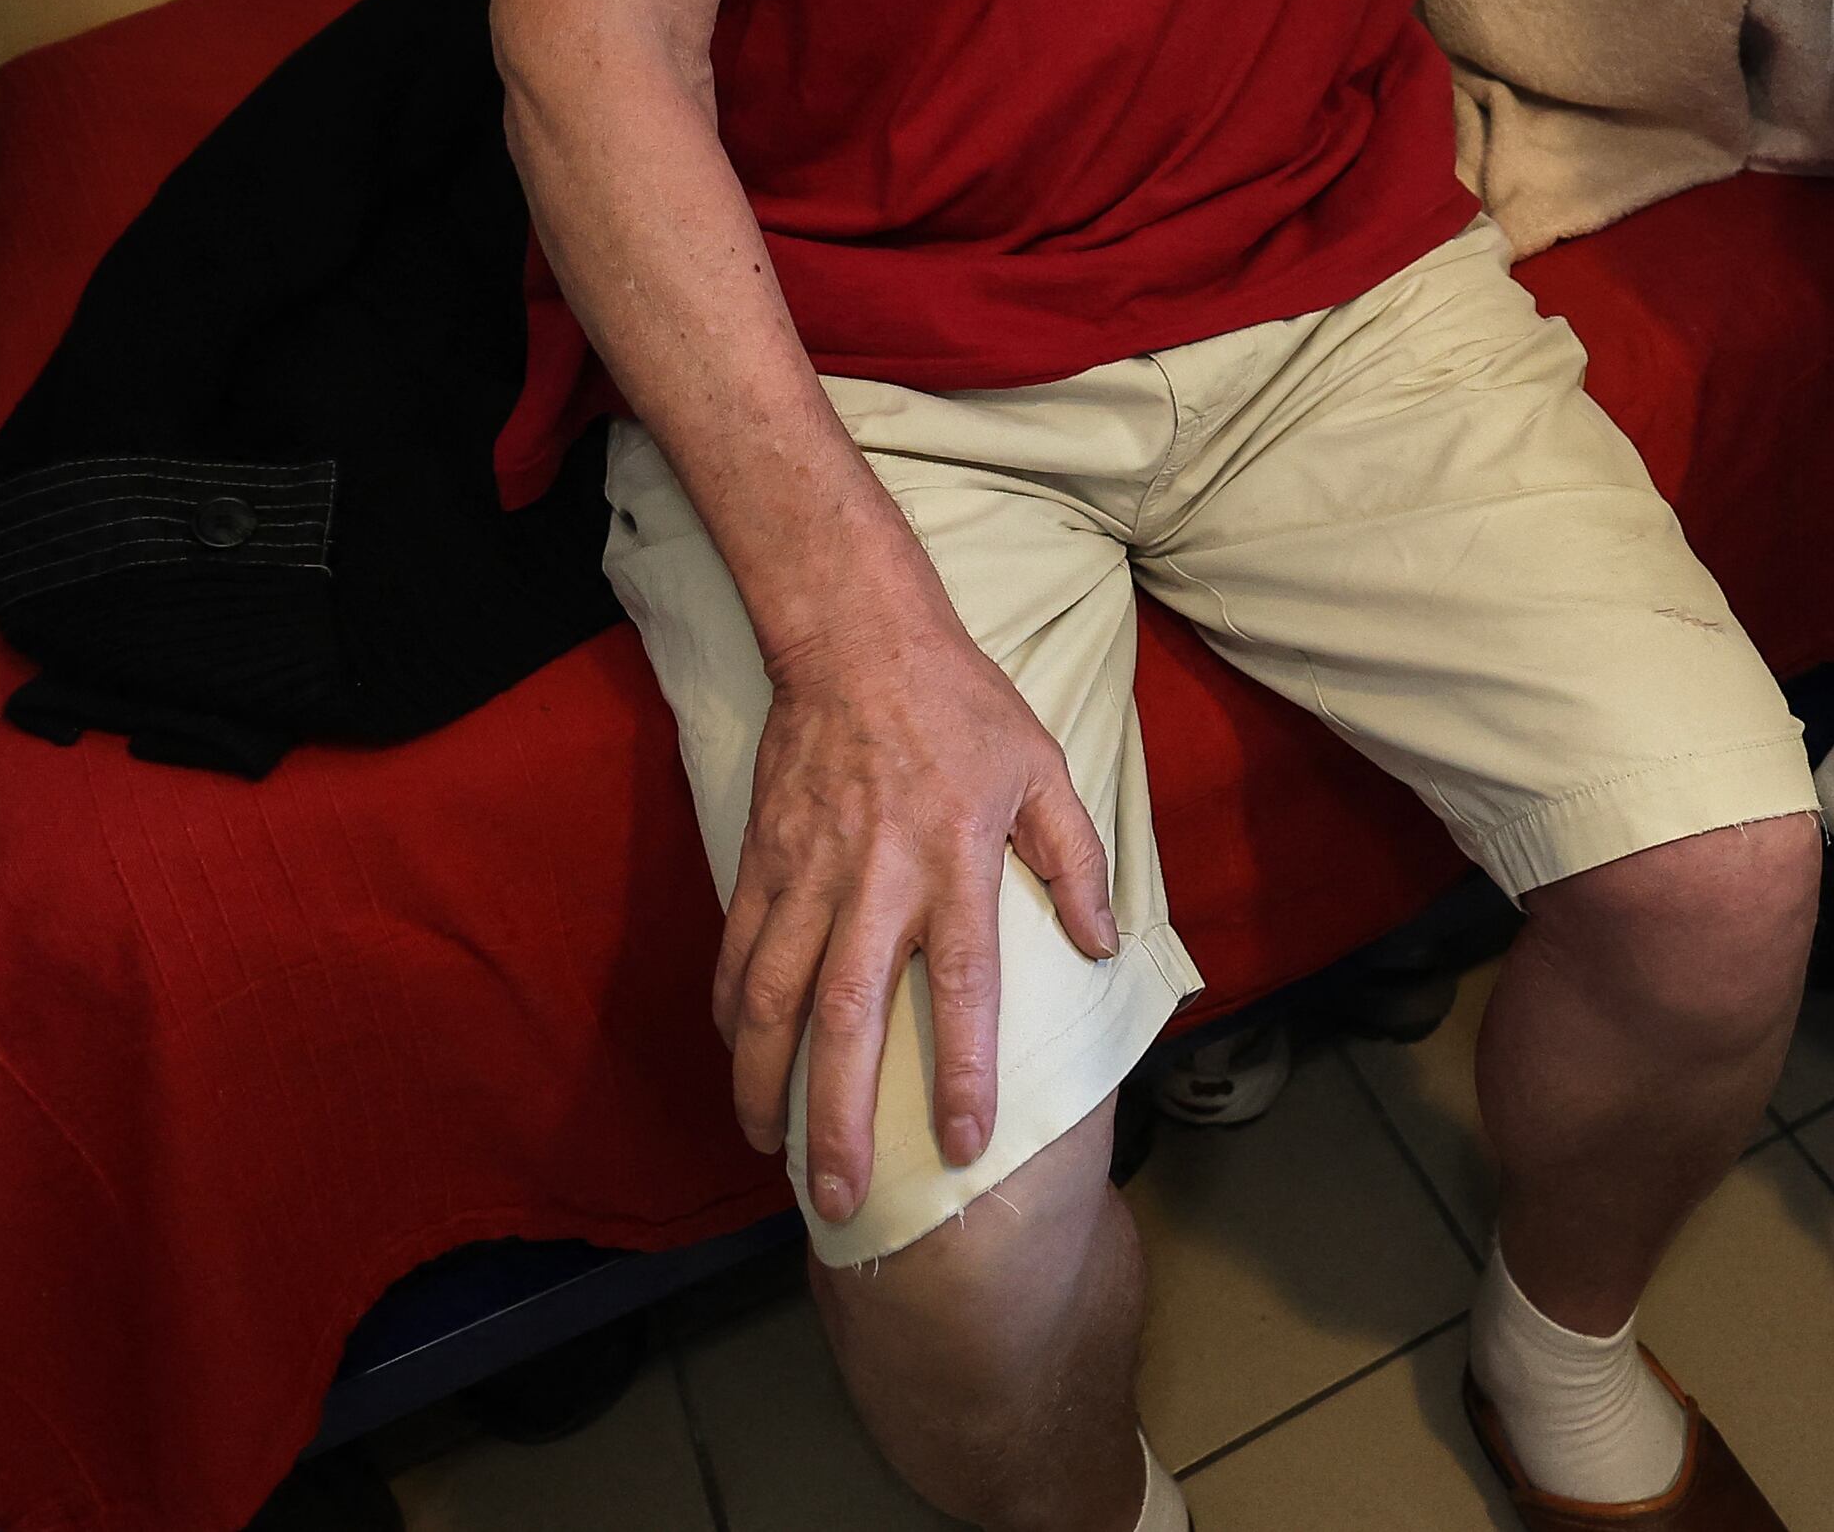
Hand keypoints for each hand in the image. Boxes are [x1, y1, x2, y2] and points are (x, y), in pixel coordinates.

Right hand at [714, 613, 1119, 1228]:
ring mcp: (808, 874)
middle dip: (838, 1116)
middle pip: (849, 1019)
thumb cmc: (962, 708)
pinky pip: (739, 952)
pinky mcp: (761, 860)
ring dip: (766, 1083)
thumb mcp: (1044, 771)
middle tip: (839, 1194)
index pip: (961, 988)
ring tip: (772, 1151)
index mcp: (954, 864)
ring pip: (775, 1000)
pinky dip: (733, 1014)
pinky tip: (739, 1059)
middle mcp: (875, 881)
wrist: (858, 639)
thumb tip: (1100, 945)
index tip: (961, 1142)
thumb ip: (1077, 862)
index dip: (960, 1071)